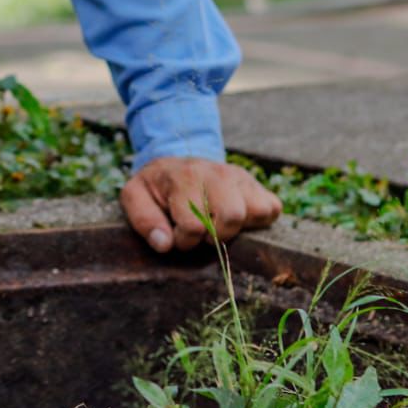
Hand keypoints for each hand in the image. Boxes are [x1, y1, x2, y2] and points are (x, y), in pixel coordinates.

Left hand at [120, 157, 281, 253]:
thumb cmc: (156, 186)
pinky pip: (272, 209)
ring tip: (217, 225)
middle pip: (232, 216)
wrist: (175, 162)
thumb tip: (165, 244)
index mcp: (185, 177)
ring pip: (257, 212)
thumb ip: (144, 221)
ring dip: (237, 228)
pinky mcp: (257, 186)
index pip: (195, 225)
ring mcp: (240, 178)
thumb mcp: (135, 197)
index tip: (177, 236)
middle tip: (201, 233)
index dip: (184, 240)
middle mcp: (217, 173)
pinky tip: (236, 219)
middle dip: (214, 236)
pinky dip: (257, 221)